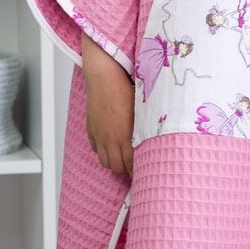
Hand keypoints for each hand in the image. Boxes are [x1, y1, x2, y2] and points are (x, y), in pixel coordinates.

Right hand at [81, 34, 134, 176]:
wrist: (105, 76)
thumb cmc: (126, 88)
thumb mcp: (143, 110)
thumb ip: (148, 128)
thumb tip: (158, 139)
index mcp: (126, 136)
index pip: (132, 164)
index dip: (139, 171)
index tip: (147, 172)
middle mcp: (110, 139)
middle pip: (117, 166)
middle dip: (127, 170)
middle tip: (137, 169)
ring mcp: (99, 135)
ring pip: (105, 161)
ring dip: (114, 164)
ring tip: (124, 161)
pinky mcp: (91, 129)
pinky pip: (95, 149)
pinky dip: (103, 152)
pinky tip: (110, 147)